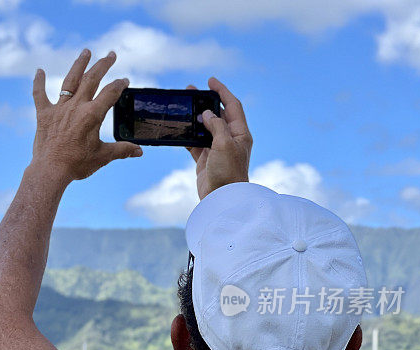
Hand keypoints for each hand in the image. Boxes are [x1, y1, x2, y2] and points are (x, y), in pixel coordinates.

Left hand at [31, 49, 142, 182]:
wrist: (50, 171)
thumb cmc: (77, 164)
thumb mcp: (103, 157)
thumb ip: (122, 150)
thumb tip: (139, 151)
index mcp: (93, 115)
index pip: (110, 93)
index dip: (119, 84)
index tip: (124, 80)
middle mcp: (76, 106)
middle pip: (91, 79)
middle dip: (103, 65)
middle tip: (111, 54)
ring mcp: (59, 109)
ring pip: (70, 81)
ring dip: (79, 64)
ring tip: (86, 51)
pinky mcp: (44, 115)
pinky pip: (39, 95)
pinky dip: (38, 83)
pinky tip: (39, 70)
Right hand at [185, 78, 251, 198]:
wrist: (222, 198)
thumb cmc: (229, 172)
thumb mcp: (224, 144)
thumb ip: (216, 126)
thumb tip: (206, 114)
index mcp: (240, 133)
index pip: (232, 105)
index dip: (222, 91)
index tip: (210, 81)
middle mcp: (230, 139)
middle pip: (217, 114)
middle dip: (205, 102)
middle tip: (192, 91)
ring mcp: (217, 149)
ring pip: (204, 128)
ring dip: (194, 118)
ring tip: (183, 107)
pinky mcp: (205, 160)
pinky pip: (195, 143)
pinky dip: (187, 136)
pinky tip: (179, 129)